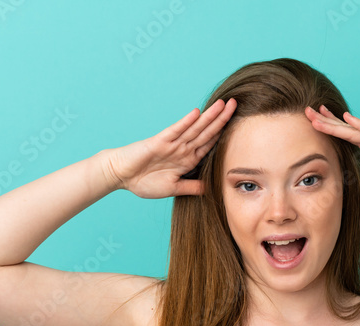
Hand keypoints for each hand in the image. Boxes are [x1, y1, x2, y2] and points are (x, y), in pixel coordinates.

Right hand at [107, 98, 236, 197]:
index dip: (223, 134)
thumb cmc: (144, 182)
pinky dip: (186, 122)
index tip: (239, 124)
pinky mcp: (159, 141)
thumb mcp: (173, 188)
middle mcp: (182, 149)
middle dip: (222, 119)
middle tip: (236, 104)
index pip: (209, 144)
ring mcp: (172, 144)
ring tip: (223, 103)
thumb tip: (212, 189)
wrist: (120, 175)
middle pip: (206, 132)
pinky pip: (175, 131)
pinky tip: (197, 113)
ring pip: (195, 128)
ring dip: (209, 116)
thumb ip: (192, 187)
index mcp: (188, 160)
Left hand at [305, 105, 359, 214]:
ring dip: (334, 122)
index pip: (347, 136)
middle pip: (343, 129)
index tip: (317, 122)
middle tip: (306, 112)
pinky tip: (346, 117)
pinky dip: (359, 125)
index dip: (332, 129)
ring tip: (316, 114)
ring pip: (352, 129)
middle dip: (325, 121)